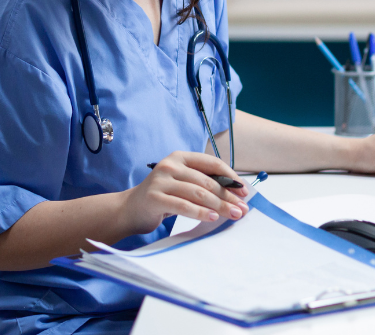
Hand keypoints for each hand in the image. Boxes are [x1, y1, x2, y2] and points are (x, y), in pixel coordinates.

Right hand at [120, 152, 248, 234]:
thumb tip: (236, 194)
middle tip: (242, 208)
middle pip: (207, 181)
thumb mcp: (182, 184)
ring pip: (198, 193)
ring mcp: (161, 180)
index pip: (212, 163)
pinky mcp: (155, 197)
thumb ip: (203, 183)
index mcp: (180, 157)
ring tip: (233, 214)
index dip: (230, 177)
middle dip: (228, 196)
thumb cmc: (162, 197)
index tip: (244, 191)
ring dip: (219, 205)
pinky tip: (213, 218)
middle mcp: (170, 165)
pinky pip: (183, 205)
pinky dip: (200, 212)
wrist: (130, 209)